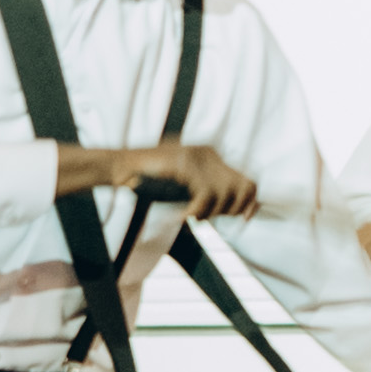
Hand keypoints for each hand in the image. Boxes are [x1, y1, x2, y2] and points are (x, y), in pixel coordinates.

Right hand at [63, 139, 256, 221]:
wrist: (120, 168)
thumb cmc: (151, 182)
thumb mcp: (186, 187)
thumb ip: (209, 194)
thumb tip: (239, 210)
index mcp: (212, 156)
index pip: (246, 179)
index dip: (250, 202)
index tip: (246, 219)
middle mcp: (209, 153)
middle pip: (242, 185)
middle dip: (232, 208)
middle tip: (208, 217)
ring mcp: (197, 156)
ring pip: (224, 192)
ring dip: (210, 211)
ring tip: (192, 215)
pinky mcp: (184, 163)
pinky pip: (205, 194)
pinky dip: (196, 210)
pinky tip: (183, 215)